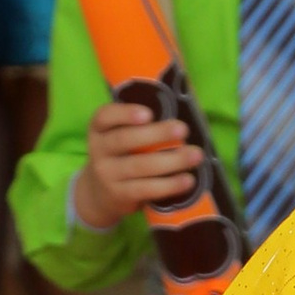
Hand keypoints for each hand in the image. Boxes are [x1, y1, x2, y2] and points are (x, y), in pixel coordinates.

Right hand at [76, 93, 198, 231]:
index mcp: (99, 129)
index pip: (105, 117)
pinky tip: (188, 180)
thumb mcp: (120, 136)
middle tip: (183, 129)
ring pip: (140, 166)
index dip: (125, 114)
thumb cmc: (121, 156)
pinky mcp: (119, 195)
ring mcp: (107, 174)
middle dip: (157, 134)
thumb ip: (141, 124)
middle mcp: (99, 149)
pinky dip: (169, 185)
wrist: (99, 194)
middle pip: (125, 140)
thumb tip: (184, 100)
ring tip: (196, 155)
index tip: (149, 113)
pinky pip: (145, 189)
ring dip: (171, 161)